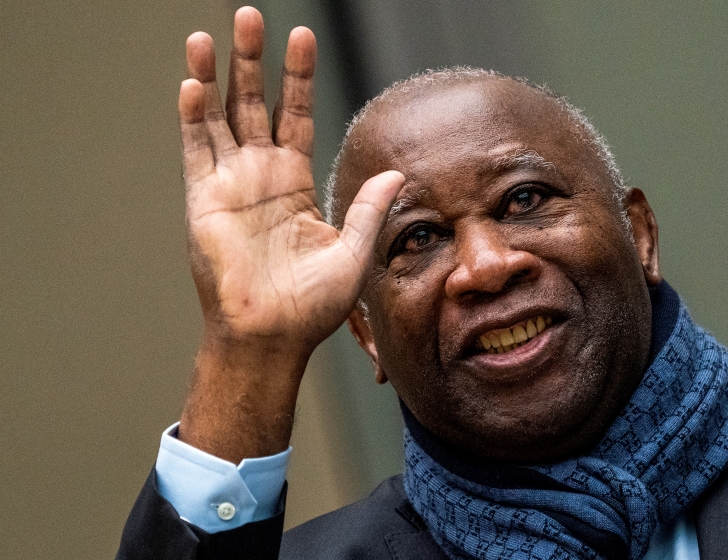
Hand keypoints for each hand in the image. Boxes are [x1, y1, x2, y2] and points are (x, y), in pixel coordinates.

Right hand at [176, 7, 403, 461]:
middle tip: (251, 15)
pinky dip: (193, 117)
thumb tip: (399, 173)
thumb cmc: (312, 305)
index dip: (299, 77)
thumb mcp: (354, 251)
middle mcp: (260, 175)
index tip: (303, 37)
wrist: (272, 336)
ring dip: (214, 75)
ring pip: (219, 116)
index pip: (298, 114)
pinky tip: (193, 82)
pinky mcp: (203, 201)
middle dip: (254, 60)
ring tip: (210, 33)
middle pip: (255, 103)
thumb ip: (370, 209)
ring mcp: (229, 184)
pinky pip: (196, 150)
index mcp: (295, 182)